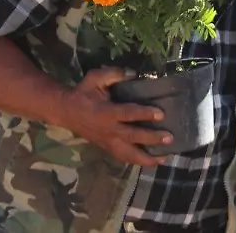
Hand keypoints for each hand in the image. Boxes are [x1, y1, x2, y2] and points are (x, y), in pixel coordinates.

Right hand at [57, 67, 173, 167]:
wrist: (66, 112)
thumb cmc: (83, 93)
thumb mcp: (95, 78)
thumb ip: (114, 74)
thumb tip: (135, 73)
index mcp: (106, 112)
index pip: (128, 114)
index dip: (145, 114)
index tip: (161, 114)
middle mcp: (108, 130)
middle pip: (132, 136)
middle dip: (152, 138)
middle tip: (169, 138)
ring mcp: (108, 142)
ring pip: (128, 154)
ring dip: (147, 158)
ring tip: (165, 158)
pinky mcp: (107, 148)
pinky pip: (124, 158)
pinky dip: (138, 161)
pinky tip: (152, 162)